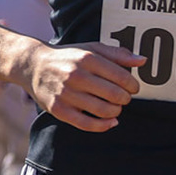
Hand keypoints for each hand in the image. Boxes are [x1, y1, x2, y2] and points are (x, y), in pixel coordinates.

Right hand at [23, 41, 141, 131]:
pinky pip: (88, 124)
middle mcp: (76, 76)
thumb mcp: (91, 49)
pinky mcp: (59, 110)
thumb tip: (142, 61)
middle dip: (125, 99)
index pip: (123, 77)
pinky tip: (110, 121)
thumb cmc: (67, 57)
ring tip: (113, 106)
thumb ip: (118, 54)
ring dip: (116, 111)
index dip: (133, 85)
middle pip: (116, 95)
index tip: (131, 88)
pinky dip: (104, 126)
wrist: (33, 65)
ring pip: (104, 111)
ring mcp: (66, 94)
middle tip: (122, 97)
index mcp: (87, 59)